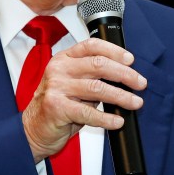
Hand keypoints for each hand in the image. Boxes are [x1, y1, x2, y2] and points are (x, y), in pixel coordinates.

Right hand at [21, 37, 146, 162]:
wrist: (33, 128)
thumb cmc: (57, 105)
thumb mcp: (71, 83)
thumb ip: (91, 76)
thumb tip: (124, 76)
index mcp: (64, 59)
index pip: (91, 46)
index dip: (114, 51)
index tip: (130, 60)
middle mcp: (59, 70)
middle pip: (98, 65)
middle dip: (124, 74)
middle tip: (140, 83)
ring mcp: (57, 88)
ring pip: (97, 88)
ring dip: (121, 96)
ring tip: (135, 103)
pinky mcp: (57, 108)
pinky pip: (88, 112)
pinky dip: (107, 118)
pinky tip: (117, 121)